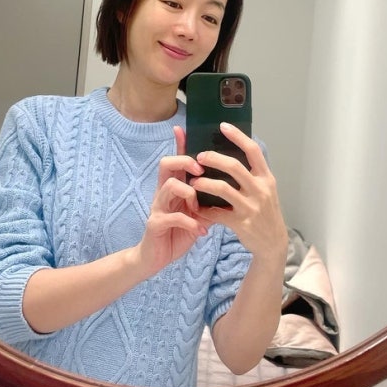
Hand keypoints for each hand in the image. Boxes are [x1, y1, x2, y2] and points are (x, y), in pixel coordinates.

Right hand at [136, 125, 207, 275]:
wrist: (157, 258)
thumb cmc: (178, 232)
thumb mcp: (197, 213)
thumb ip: (208, 199)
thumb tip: (230, 187)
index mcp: (175, 188)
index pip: (176, 160)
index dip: (179, 144)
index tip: (183, 129)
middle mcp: (164, 193)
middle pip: (166, 164)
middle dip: (184, 162)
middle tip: (200, 170)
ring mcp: (158, 207)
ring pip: (168, 186)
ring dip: (187, 193)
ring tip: (198, 207)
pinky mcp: (155, 224)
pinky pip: (171, 216)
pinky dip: (188, 222)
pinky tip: (200, 231)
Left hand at [191, 123, 287, 262]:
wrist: (273, 242)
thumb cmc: (265, 211)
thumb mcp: (265, 189)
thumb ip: (252, 173)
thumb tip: (232, 152)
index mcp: (266, 177)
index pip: (253, 151)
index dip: (238, 136)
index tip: (222, 126)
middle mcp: (260, 189)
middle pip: (234, 167)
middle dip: (213, 159)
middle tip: (199, 156)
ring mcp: (251, 207)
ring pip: (223, 189)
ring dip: (204, 183)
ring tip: (193, 182)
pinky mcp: (242, 223)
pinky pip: (217, 213)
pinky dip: (204, 209)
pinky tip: (196, 207)